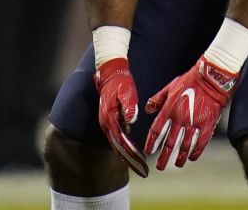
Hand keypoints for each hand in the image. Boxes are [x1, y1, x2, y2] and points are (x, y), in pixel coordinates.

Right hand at [94, 58, 148, 177]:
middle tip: (141, 171)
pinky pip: (116, 138)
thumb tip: (131, 120)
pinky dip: (123, 147)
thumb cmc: (121, 83)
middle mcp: (106, 123)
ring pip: (116, 144)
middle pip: (117, 147)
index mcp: (110, 118)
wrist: (110, 75)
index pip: (121, 141)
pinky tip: (131, 153)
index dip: (131, 154)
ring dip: (126, 156)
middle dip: (129, 160)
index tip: (140, 163)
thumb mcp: (127, 92)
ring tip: (138, 167)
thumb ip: (129, 106)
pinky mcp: (109, 121)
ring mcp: (106, 123)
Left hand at [143, 56, 237, 170]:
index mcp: (169, 110)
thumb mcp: (169, 87)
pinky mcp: (207, 125)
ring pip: (185, 145)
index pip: (157, 131)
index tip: (149, 151)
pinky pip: (200, 143)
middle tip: (160, 167)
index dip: (152, 143)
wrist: (211, 79)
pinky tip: (192, 158)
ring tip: (177, 164)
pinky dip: (196, 152)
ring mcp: (194, 123)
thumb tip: (147, 109)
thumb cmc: (190, 81)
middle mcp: (180, 119)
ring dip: (180, 157)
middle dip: (164, 156)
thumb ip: (157, 99)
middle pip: (169, 143)